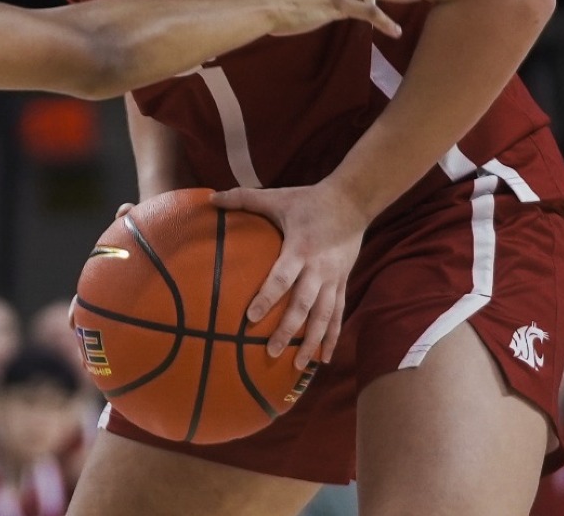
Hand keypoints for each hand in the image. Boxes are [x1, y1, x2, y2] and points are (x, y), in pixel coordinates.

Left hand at [210, 181, 369, 369]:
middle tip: (270, 352)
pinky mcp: (343, 283)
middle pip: (303, 305)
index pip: (282, 278)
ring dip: (312, 342)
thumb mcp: (277, 197)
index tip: (250, 318)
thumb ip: (243, 198)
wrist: (353, 201)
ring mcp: (334, 278)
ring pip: (324, 316)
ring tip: (298, 366)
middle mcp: (319, 268)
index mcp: (300, 248)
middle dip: (288, 330)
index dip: (267, 298)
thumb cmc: (309, 200)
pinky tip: (325, 358)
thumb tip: (211, 197)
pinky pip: (338, 314)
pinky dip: (332, 337)